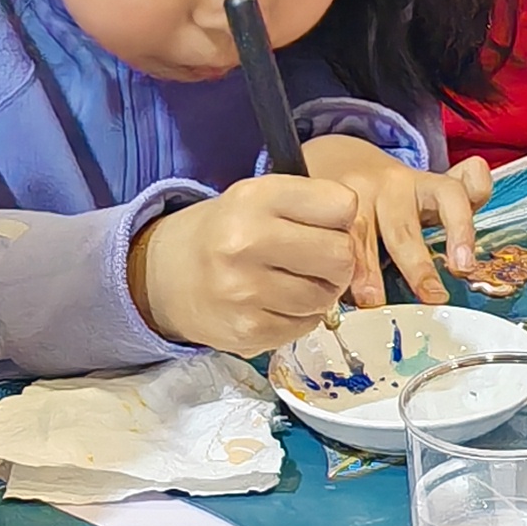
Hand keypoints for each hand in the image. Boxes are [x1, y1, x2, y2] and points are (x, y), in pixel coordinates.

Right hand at [128, 171, 367, 354]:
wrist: (167, 274)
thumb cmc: (229, 231)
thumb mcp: (262, 197)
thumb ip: (312, 204)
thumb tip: (358, 234)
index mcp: (256, 197)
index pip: (342, 205)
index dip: (341, 218)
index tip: (323, 224)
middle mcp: (246, 241)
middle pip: (341, 255)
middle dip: (337, 260)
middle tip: (314, 260)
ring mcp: (245, 289)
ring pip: (326, 296)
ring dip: (320, 292)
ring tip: (291, 281)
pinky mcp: (247, 329)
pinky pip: (307, 325)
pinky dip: (301, 317)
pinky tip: (276, 303)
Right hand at [301, 136, 493, 307]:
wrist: (338, 159)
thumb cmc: (392, 192)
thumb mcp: (429, 189)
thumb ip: (462, 192)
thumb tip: (481, 174)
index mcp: (425, 185)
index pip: (452, 195)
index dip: (460, 228)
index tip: (464, 266)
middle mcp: (392, 187)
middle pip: (406, 228)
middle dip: (417, 266)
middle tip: (430, 296)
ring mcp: (355, 195)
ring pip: (362, 232)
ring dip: (367, 269)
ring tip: (372, 299)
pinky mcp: (323, 205)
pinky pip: (329, 236)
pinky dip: (333, 264)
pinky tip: (334, 286)